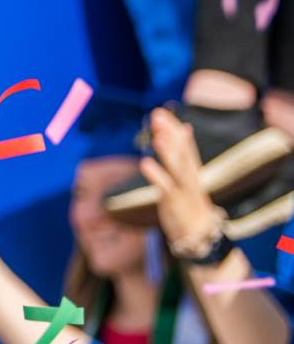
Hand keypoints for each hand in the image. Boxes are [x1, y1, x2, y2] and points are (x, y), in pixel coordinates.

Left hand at [143, 106, 223, 248]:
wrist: (199, 232)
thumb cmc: (188, 199)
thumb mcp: (185, 175)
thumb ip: (181, 152)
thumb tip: (182, 127)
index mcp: (191, 169)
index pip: (184, 144)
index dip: (174, 128)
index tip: (162, 111)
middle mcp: (189, 176)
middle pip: (181, 151)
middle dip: (170, 133)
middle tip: (158, 115)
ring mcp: (183, 189)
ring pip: (177, 168)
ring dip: (168, 152)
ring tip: (158, 136)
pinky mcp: (174, 202)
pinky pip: (165, 187)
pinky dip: (156, 175)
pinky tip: (144, 162)